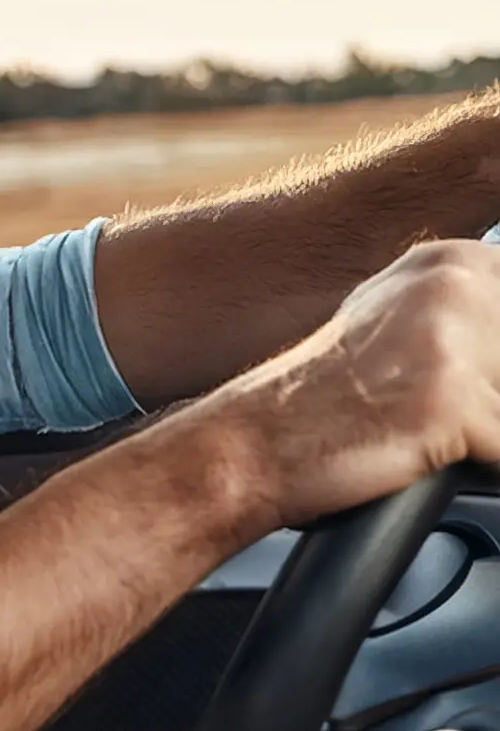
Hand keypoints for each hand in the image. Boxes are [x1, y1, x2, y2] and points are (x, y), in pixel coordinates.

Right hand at [201, 239, 499, 528]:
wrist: (253, 446)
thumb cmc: (313, 400)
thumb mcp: (393, 323)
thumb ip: (464, 314)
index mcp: (448, 261)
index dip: (491, 367)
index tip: (472, 385)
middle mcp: (455, 286)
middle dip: (490, 398)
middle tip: (432, 412)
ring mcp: (453, 342)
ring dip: (485, 431)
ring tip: (428, 435)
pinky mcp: (454, 405)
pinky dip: (485, 470)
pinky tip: (432, 462)